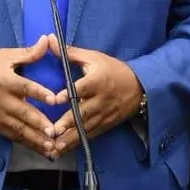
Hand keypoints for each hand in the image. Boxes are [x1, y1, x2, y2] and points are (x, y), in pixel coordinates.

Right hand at [0, 35, 59, 157]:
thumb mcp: (3, 56)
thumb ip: (28, 52)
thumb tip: (47, 39)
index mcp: (4, 80)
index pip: (24, 87)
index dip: (39, 93)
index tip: (54, 99)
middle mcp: (1, 99)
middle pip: (23, 112)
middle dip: (39, 123)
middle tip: (55, 131)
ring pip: (19, 129)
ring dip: (35, 138)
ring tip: (51, 146)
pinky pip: (13, 136)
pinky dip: (27, 144)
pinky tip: (40, 149)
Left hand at [46, 35, 142, 156]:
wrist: (140, 87)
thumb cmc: (113, 69)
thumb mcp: (94, 58)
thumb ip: (70, 52)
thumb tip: (49, 39)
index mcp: (98, 81)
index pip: (82, 88)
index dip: (69, 93)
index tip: (54, 100)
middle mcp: (101, 100)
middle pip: (83, 112)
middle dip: (68, 123)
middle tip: (52, 130)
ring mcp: (104, 115)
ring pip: (85, 128)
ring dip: (69, 139)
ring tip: (53, 148)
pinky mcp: (105, 125)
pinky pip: (90, 136)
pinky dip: (76, 144)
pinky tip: (62, 150)